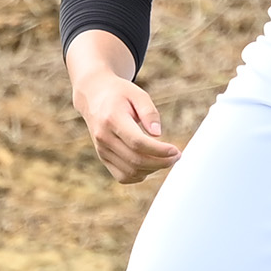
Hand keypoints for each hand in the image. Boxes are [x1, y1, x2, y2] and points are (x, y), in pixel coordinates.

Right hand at [72, 66, 180, 184]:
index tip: (175, 150)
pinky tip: (150, 165)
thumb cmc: (119, 94)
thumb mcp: (137, 94)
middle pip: (135, 160)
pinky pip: (122, 176)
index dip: (159, 150)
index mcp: (112, 119)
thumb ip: (149, 112)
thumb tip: (158, 134)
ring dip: (152, 170)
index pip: (137, 142)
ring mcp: (102, 150)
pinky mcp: (103, 157)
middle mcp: (104, 137)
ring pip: (129, 172)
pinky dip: (139, 175)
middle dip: (161, 162)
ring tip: (165, 159)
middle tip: (176, 156)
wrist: (93, 97)